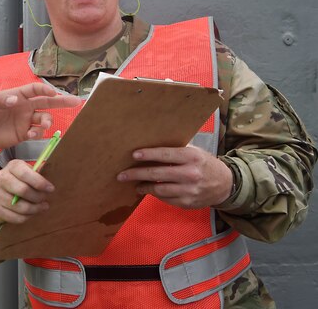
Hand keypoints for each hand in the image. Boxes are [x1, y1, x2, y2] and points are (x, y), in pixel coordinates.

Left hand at [0, 83, 79, 150]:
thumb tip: (15, 99)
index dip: (45, 89)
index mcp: (18, 95)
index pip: (35, 89)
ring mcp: (26, 120)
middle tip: (76, 101)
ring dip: (48, 121)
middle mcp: (25, 107)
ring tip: (44, 126)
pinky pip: (37, 133)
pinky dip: (38, 134)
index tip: (53, 93)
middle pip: (47, 102)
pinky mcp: (25, 134)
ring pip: (45, 118)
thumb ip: (0, 101)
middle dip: (62, 101)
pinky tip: (31, 135)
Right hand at [0, 160, 53, 223]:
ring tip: (41, 207)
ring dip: (35, 209)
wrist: (3, 190)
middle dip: (38, 197)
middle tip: (45, 199)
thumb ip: (38, 176)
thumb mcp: (30, 172)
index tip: (51, 189)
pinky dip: (27, 217)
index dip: (39, 183)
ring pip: (20, 207)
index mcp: (12, 166)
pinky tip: (32, 213)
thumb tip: (49, 186)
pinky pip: (15, 217)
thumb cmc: (22, 180)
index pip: (25, 174)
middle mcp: (1, 178)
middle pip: (22, 190)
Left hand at [116, 145, 233, 208]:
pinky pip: (166, 199)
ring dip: (143, 187)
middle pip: (158, 174)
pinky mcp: (187, 203)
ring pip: (159, 190)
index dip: (149, 155)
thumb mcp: (195, 152)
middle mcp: (191, 174)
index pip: (166, 155)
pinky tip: (148, 190)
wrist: (225, 185)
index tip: (134, 155)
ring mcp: (189, 191)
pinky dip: (155, 194)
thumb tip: (151, 144)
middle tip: (121, 175)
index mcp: (192, 157)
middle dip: (137, 174)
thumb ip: (176, 150)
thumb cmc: (204, 164)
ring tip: (134, 184)